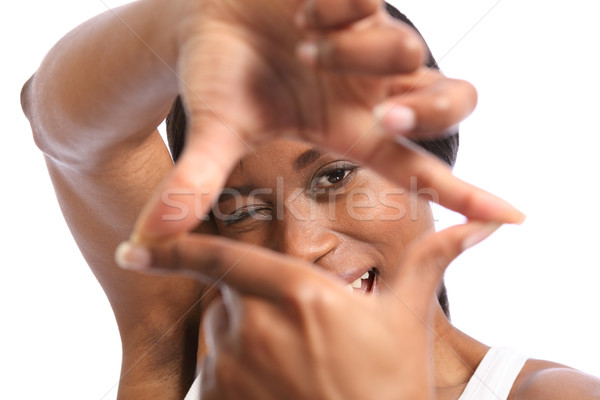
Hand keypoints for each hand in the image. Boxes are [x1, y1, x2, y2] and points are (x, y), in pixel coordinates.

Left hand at [118, 221, 499, 399]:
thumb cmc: (394, 388)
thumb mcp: (408, 320)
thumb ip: (432, 261)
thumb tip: (487, 223)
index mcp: (298, 294)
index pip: (219, 257)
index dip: (172, 247)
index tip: (132, 245)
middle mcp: (254, 326)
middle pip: (227, 293)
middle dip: (249, 300)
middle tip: (297, 331)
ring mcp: (232, 371)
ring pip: (219, 334)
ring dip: (244, 337)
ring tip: (295, 367)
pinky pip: (215, 375)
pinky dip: (235, 374)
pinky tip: (278, 389)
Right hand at [131, 0, 522, 243]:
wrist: (202, 20)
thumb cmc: (215, 81)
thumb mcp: (210, 132)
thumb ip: (195, 183)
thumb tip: (152, 237)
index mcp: (346, 131)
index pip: (418, 169)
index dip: (465, 193)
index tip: (513, 216)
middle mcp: (370, 92)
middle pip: (449, 105)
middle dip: (427, 109)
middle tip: (385, 109)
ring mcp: (369, 45)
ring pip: (409, 50)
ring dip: (362, 51)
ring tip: (305, 41)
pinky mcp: (358, 0)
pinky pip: (374, 0)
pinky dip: (345, 6)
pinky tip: (307, 10)